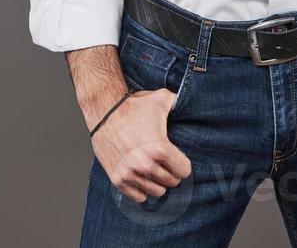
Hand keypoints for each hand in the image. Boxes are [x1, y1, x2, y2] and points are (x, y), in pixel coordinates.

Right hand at [90, 88, 191, 202]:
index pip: (183, 171)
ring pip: (156, 192)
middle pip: (171, 182)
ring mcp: (131, 173)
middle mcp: (146, 164)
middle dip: (172, 173)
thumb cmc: (134, 105)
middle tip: (168, 164)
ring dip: (159, 183)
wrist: (104, 111)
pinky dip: (143, 190)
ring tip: (157, 171)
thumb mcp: (161, 99)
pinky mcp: (118, 179)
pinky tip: (144, 179)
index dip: (184, 164)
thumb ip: (179, 103)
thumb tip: (191, 104)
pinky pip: (138, 197)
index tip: (179, 159)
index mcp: (160, 148)